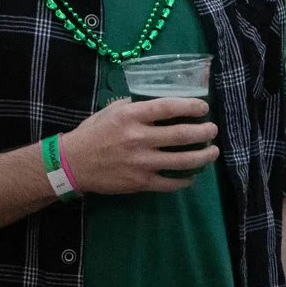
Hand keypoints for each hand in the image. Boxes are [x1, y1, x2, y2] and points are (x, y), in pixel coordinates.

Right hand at [58, 96, 218, 195]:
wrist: (73, 164)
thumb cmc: (93, 133)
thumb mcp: (112, 110)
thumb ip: (136, 106)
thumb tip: (163, 103)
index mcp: (131, 117)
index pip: (168, 108)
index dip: (191, 107)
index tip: (204, 108)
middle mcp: (138, 138)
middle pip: (181, 135)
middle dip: (204, 132)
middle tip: (212, 130)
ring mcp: (141, 163)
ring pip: (182, 161)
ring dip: (203, 156)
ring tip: (212, 152)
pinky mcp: (140, 182)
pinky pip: (170, 183)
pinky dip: (184, 180)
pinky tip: (191, 175)